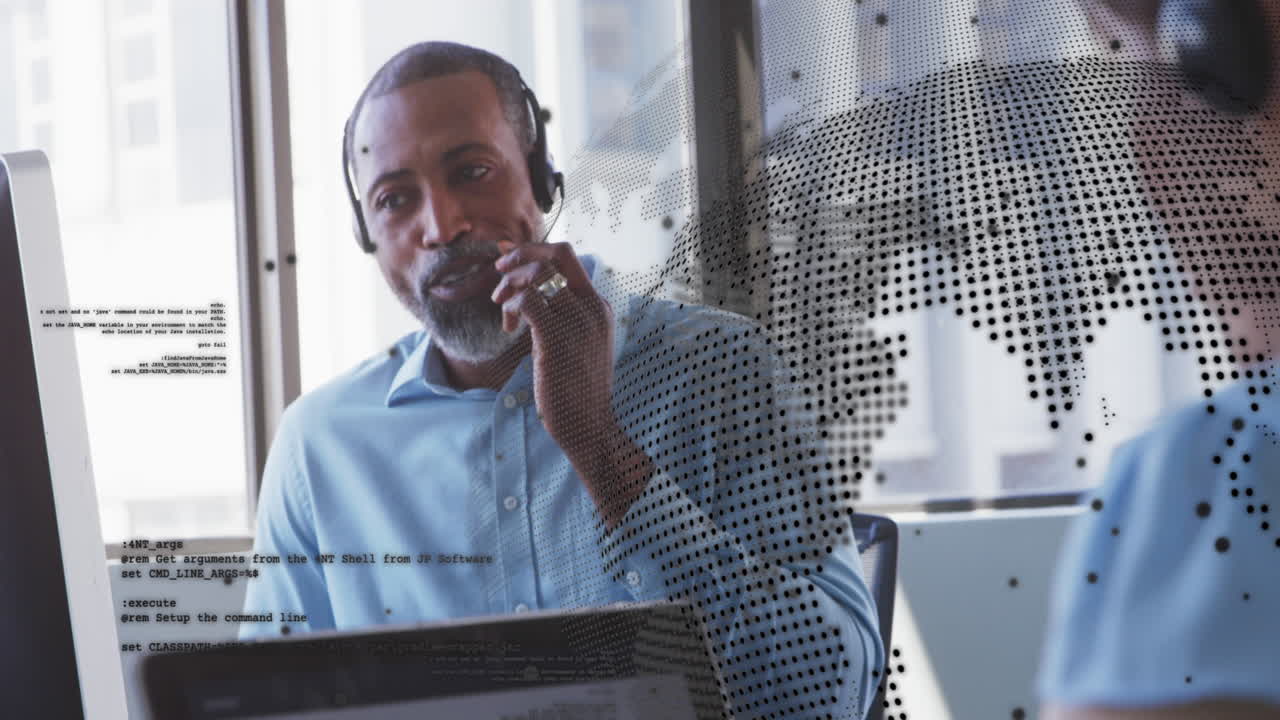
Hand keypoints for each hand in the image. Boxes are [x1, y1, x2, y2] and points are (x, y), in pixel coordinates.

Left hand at [489, 243, 650, 527]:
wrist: (587, 424)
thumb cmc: (576, 388)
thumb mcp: (577, 343)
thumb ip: (562, 314)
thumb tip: (529, 291)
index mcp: (598, 304)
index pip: (566, 255)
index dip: (533, 249)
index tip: (508, 259)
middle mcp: (592, 306)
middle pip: (550, 257)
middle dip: (518, 259)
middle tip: (498, 280)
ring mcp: (578, 320)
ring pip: (533, 280)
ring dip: (510, 291)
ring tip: (506, 315)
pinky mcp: (557, 337)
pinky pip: (526, 301)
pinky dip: (511, 308)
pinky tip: (510, 327)